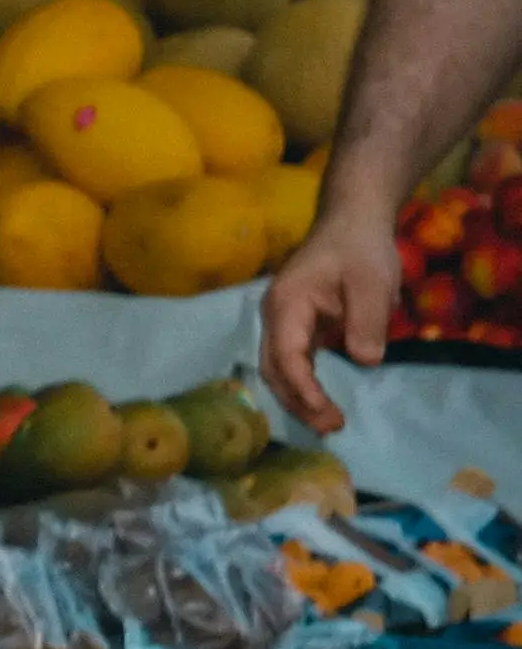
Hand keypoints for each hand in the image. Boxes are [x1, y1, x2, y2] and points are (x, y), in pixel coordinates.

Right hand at [263, 209, 399, 433]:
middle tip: (333, 427)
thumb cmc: (360, 248)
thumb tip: (366, 361)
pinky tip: (321, 402)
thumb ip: (368, 321)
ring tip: (328, 422)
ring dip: (299, 399)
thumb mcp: (373, 281)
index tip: (326, 411)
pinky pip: (291, 364)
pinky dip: (303, 386)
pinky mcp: (296, 327)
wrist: (352, 221)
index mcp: (287, 304)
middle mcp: (275, 317)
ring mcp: (283, 323)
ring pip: (278, 370)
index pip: (287, 355)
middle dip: (298, 402)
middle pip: (274, 369)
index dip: (303, 387)